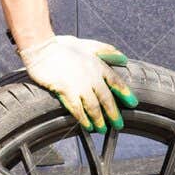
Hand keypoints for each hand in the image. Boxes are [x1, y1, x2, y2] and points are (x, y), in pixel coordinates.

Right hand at [18, 34, 138, 130]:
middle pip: (106, 98)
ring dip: (99, 119)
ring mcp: (79, 85)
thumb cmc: (61, 46)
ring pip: (94, 107)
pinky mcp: (66, 91)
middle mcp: (91, 76)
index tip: (133, 104)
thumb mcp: (86, 44)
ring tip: (102, 129)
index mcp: (97, 65)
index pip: (116, 82)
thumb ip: (105, 51)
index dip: (125, 94)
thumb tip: (123, 57)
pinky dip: (83, 119)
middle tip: (119, 125)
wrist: (41, 48)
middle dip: (113, 113)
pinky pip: (77, 109)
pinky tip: (87, 126)